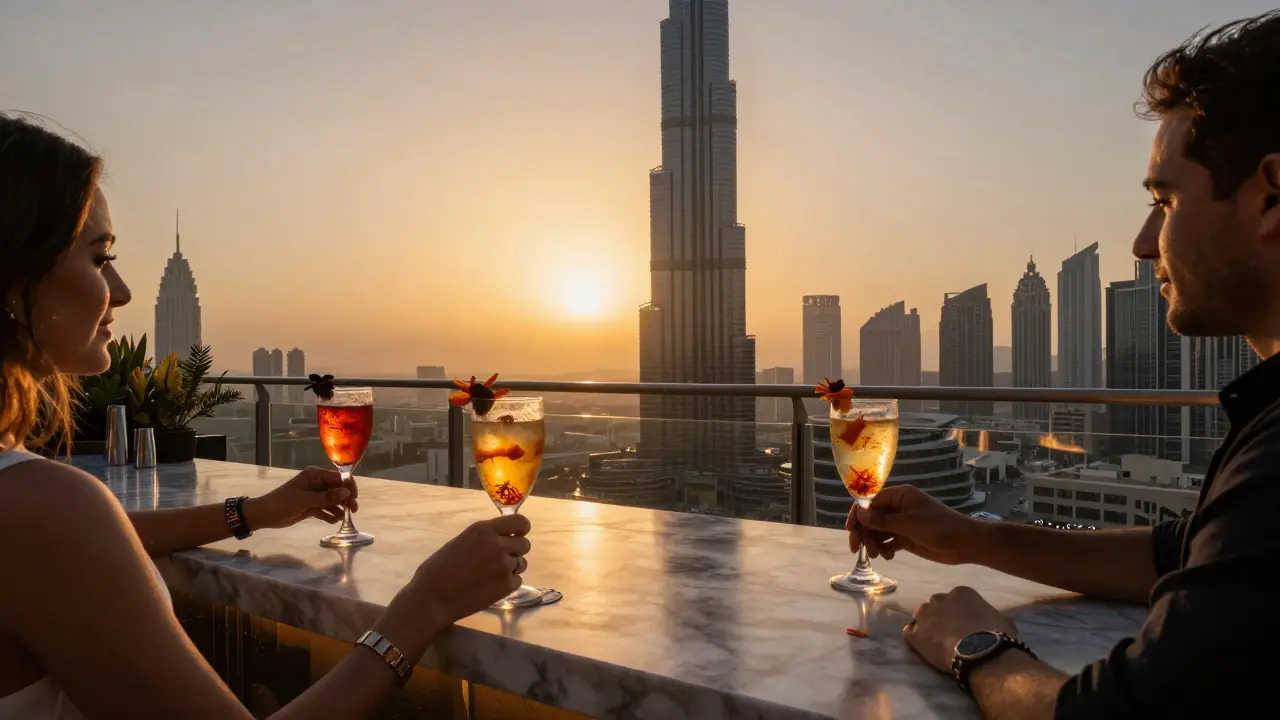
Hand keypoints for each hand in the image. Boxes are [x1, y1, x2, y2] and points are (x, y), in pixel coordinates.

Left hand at [243, 467, 358, 530]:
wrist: (264, 515)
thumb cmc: (283, 503)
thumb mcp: (305, 500)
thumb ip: (326, 497)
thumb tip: (346, 493)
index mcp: (314, 476)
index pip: (338, 477)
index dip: (348, 486)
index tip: (354, 498)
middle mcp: (316, 483)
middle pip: (338, 489)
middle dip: (346, 499)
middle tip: (353, 511)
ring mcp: (314, 495)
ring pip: (333, 500)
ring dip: (339, 508)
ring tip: (343, 519)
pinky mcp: (311, 506)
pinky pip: (325, 509)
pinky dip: (330, 515)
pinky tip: (333, 521)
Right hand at [376, 515, 532, 658]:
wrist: (432, 598)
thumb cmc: (437, 570)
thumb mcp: (461, 542)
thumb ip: (483, 539)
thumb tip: (500, 538)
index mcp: (483, 530)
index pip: (520, 522)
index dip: (521, 530)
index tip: (516, 536)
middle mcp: (498, 544)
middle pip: (525, 544)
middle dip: (515, 551)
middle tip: (499, 560)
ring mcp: (504, 565)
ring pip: (522, 563)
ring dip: (512, 568)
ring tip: (490, 576)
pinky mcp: (506, 585)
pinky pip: (517, 581)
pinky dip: (507, 584)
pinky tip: (490, 588)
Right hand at [846, 485, 978, 564]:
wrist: (965, 543)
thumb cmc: (939, 527)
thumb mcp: (909, 523)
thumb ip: (883, 520)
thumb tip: (859, 514)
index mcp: (899, 496)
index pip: (871, 502)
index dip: (858, 515)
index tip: (850, 530)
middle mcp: (898, 508)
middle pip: (872, 518)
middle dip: (864, 533)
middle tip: (858, 549)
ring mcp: (902, 523)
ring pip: (878, 532)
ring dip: (874, 543)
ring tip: (878, 555)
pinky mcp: (907, 538)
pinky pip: (888, 542)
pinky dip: (885, 549)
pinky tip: (888, 556)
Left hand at [904, 586, 1018, 672]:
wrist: (982, 652)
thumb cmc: (997, 634)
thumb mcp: (1001, 619)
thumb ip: (989, 615)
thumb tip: (989, 621)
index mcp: (961, 592)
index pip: (956, 599)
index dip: (959, 612)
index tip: (964, 624)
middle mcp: (939, 598)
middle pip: (937, 606)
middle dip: (941, 617)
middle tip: (950, 633)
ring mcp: (924, 615)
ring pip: (921, 617)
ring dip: (927, 626)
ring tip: (936, 642)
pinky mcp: (915, 634)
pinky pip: (909, 633)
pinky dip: (914, 639)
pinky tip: (922, 647)